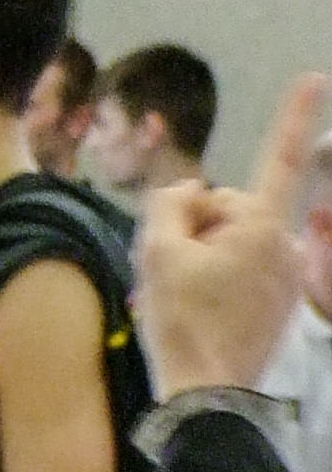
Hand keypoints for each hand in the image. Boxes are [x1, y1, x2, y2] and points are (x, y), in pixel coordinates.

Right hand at [138, 70, 322, 395]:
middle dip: (199, 225)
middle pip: (232, 208)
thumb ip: (170, 205)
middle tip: (166, 265)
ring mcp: (287, 274)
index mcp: (260, 225)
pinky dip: (220, 278)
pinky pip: (244, 269)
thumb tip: (188, 190)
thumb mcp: (156, 253)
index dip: (294, 117)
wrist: (209, 393)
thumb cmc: (183, 320)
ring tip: (180, 293)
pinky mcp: (282, 300)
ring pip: (235, 241)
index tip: (314, 78)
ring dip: (206, 254)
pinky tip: (200, 307)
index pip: (279, 160)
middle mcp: (285, 243)